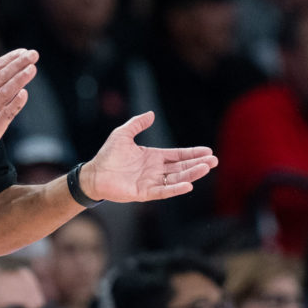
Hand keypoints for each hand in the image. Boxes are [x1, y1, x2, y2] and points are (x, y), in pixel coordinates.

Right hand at [0, 48, 37, 158]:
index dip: (9, 58)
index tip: (23, 51)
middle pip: (2, 76)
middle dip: (18, 64)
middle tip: (33, 54)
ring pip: (6, 92)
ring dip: (19, 79)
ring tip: (32, 69)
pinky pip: (7, 112)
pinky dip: (15, 103)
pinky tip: (24, 94)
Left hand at [81, 112, 217, 202]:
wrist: (93, 174)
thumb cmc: (107, 155)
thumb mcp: (123, 134)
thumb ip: (137, 124)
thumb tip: (151, 114)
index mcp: (154, 157)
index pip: (178, 155)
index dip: (192, 153)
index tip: (208, 151)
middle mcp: (155, 170)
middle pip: (181, 167)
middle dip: (198, 163)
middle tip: (214, 161)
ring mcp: (151, 182)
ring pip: (176, 178)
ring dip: (191, 174)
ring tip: (206, 168)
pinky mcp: (144, 193)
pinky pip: (163, 191)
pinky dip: (176, 189)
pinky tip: (188, 185)